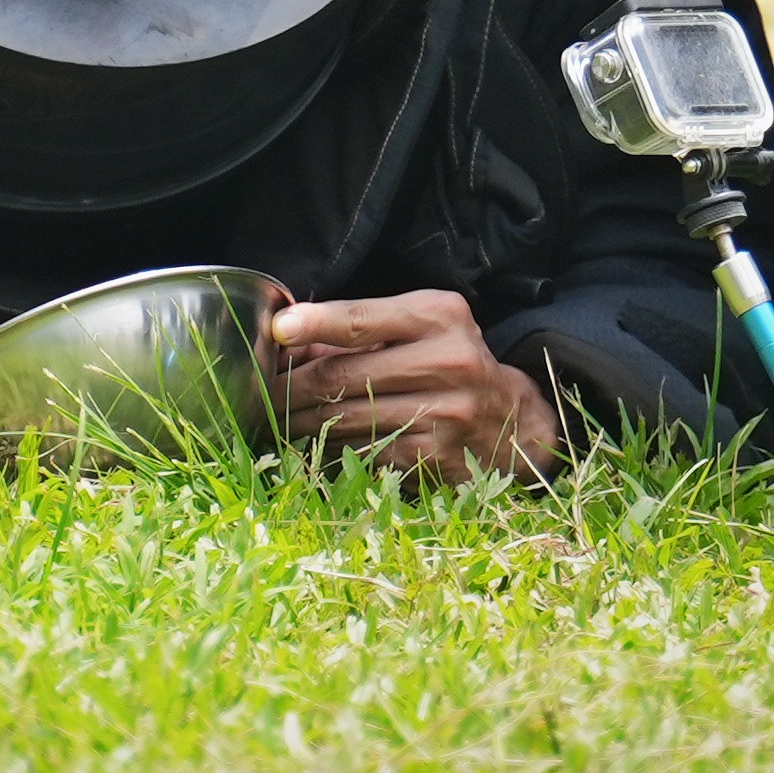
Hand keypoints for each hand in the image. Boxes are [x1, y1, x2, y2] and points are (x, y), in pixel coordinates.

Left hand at [265, 289, 564, 481]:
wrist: (515, 423)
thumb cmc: (451, 363)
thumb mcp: (420, 327)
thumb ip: (360, 328)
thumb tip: (287, 338)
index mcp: (439, 316)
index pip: (362, 319)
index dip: (314, 323)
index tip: (278, 330)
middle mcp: (447, 360)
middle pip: (344, 375)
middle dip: (290, 385)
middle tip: (258, 391)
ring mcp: (444, 412)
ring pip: (348, 417)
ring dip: (301, 421)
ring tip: (274, 419)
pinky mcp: (435, 456)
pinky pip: (365, 450)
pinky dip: (332, 447)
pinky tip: (313, 443)